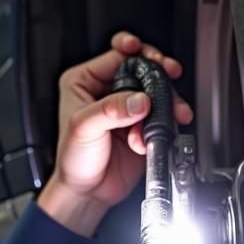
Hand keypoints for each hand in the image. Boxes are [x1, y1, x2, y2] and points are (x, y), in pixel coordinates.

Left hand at [36, 31, 192, 234]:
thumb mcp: (84, 128)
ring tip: (166, 115)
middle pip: (142, 69)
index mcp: (85, 81)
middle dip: (158, 73)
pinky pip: (163, 115)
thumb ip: (110, 110)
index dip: (135, 50)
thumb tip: (139, 100)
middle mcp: (107, 91)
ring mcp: (127, 108)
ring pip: (156, 92)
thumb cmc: (73, 160)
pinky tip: (157, 133)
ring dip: (165, 103)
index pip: (116, 56)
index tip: (146, 53)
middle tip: (170, 73)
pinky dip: (166, 122)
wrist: (88, 192)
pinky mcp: (143, 125)